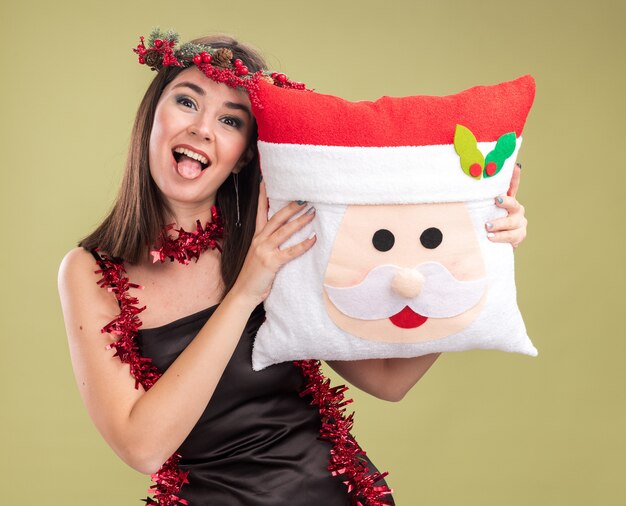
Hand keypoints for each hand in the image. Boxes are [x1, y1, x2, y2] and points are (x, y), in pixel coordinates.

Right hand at [230, 181, 316, 305]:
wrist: (243, 293)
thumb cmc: (253, 276)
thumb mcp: (258, 255)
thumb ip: (268, 244)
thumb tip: (282, 235)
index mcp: (256, 238)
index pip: (260, 213)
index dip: (263, 197)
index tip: (266, 182)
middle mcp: (259, 240)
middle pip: (277, 218)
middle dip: (291, 207)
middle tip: (304, 198)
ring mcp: (265, 250)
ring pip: (285, 231)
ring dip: (300, 221)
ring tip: (312, 213)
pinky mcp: (271, 262)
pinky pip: (291, 251)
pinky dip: (304, 244)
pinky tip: (314, 238)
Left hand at [485, 163, 527, 247]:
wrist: (496, 245)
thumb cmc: (486, 224)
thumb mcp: (483, 212)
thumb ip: (479, 202)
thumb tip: (463, 189)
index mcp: (508, 201)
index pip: (513, 186)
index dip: (514, 176)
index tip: (515, 166)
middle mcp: (517, 210)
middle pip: (514, 204)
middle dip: (506, 202)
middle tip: (496, 201)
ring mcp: (520, 223)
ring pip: (512, 222)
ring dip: (499, 224)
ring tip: (487, 227)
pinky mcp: (519, 236)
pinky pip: (512, 236)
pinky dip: (500, 237)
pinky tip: (491, 238)